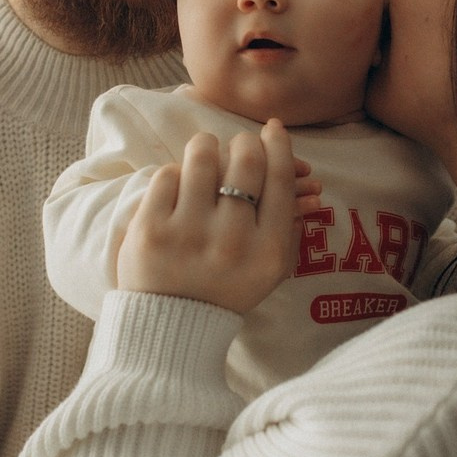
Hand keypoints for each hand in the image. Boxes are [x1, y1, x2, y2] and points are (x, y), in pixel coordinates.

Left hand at [117, 119, 300, 313]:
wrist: (172, 326)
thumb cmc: (226, 288)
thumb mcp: (270, 268)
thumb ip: (289, 224)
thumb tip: (306, 179)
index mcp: (267, 252)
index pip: (280, 179)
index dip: (280, 145)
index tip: (274, 130)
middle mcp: (231, 241)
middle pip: (246, 160)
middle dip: (246, 142)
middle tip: (240, 145)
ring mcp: (188, 234)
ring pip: (202, 156)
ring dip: (207, 146)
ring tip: (206, 154)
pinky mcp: (150, 229)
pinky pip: (166, 174)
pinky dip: (176, 174)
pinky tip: (180, 187)